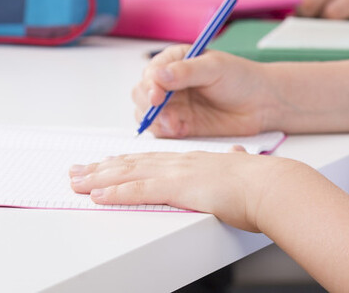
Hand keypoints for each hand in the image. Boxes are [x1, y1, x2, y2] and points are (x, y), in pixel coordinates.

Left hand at [69, 149, 299, 232]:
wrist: (272, 186)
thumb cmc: (261, 184)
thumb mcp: (244, 166)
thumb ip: (236, 159)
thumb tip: (238, 153)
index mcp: (193, 160)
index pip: (149, 161)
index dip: (123, 162)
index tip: (103, 165)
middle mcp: (180, 162)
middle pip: (131, 164)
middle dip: (101, 168)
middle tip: (76, 172)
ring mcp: (177, 173)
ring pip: (129, 173)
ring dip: (99, 179)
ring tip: (76, 183)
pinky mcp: (179, 187)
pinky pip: (139, 189)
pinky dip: (116, 191)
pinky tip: (98, 195)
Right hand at [132, 45, 273, 138]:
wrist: (262, 103)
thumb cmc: (241, 78)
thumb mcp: (215, 68)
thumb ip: (185, 72)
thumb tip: (157, 75)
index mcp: (175, 60)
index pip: (150, 73)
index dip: (149, 85)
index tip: (157, 96)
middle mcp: (170, 82)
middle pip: (141, 94)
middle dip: (148, 106)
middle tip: (165, 115)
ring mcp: (174, 104)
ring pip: (147, 115)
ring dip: (156, 121)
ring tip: (175, 125)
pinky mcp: (181, 124)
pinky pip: (162, 130)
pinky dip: (166, 132)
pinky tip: (181, 130)